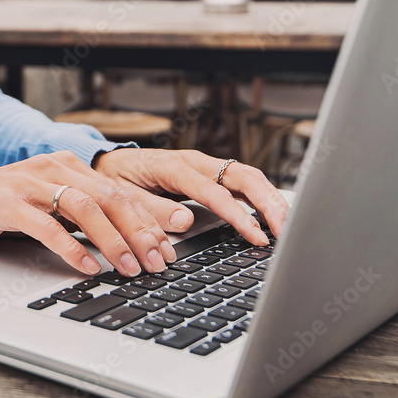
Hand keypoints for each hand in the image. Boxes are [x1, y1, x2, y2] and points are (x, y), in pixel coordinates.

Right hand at [0, 149, 287, 277]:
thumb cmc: (5, 210)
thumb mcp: (51, 208)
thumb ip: (85, 217)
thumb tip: (128, 244)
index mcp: (70, 166)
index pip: (119, 192)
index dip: (147, 220)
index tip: (168, 248)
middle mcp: (55, 168)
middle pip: (109, 197)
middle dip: (139, 231)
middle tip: (158, 262)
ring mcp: (30, 183)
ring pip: (84, 207)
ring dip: (111, 240)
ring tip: (128, 267)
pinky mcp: (8, 203)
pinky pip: (46, 225)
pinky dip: (71, 247)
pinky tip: (87, 266)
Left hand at [92, 148, 288, 242]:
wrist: (108, 163)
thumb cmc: (114, 180)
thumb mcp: (123, 198)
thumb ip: (152, 210)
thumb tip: (185, 221)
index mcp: (173, 166)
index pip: (215, 192)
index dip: (238, 215)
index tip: (256, 236)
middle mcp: (195, 162)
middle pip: (243, 176)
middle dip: (269, 202)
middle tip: (288, 230)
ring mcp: (205, 165)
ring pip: (249, 176)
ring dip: (272, 198)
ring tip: (289, 225)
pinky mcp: (210, 173)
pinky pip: (242, 182)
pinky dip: (262, 196)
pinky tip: (274, 215)